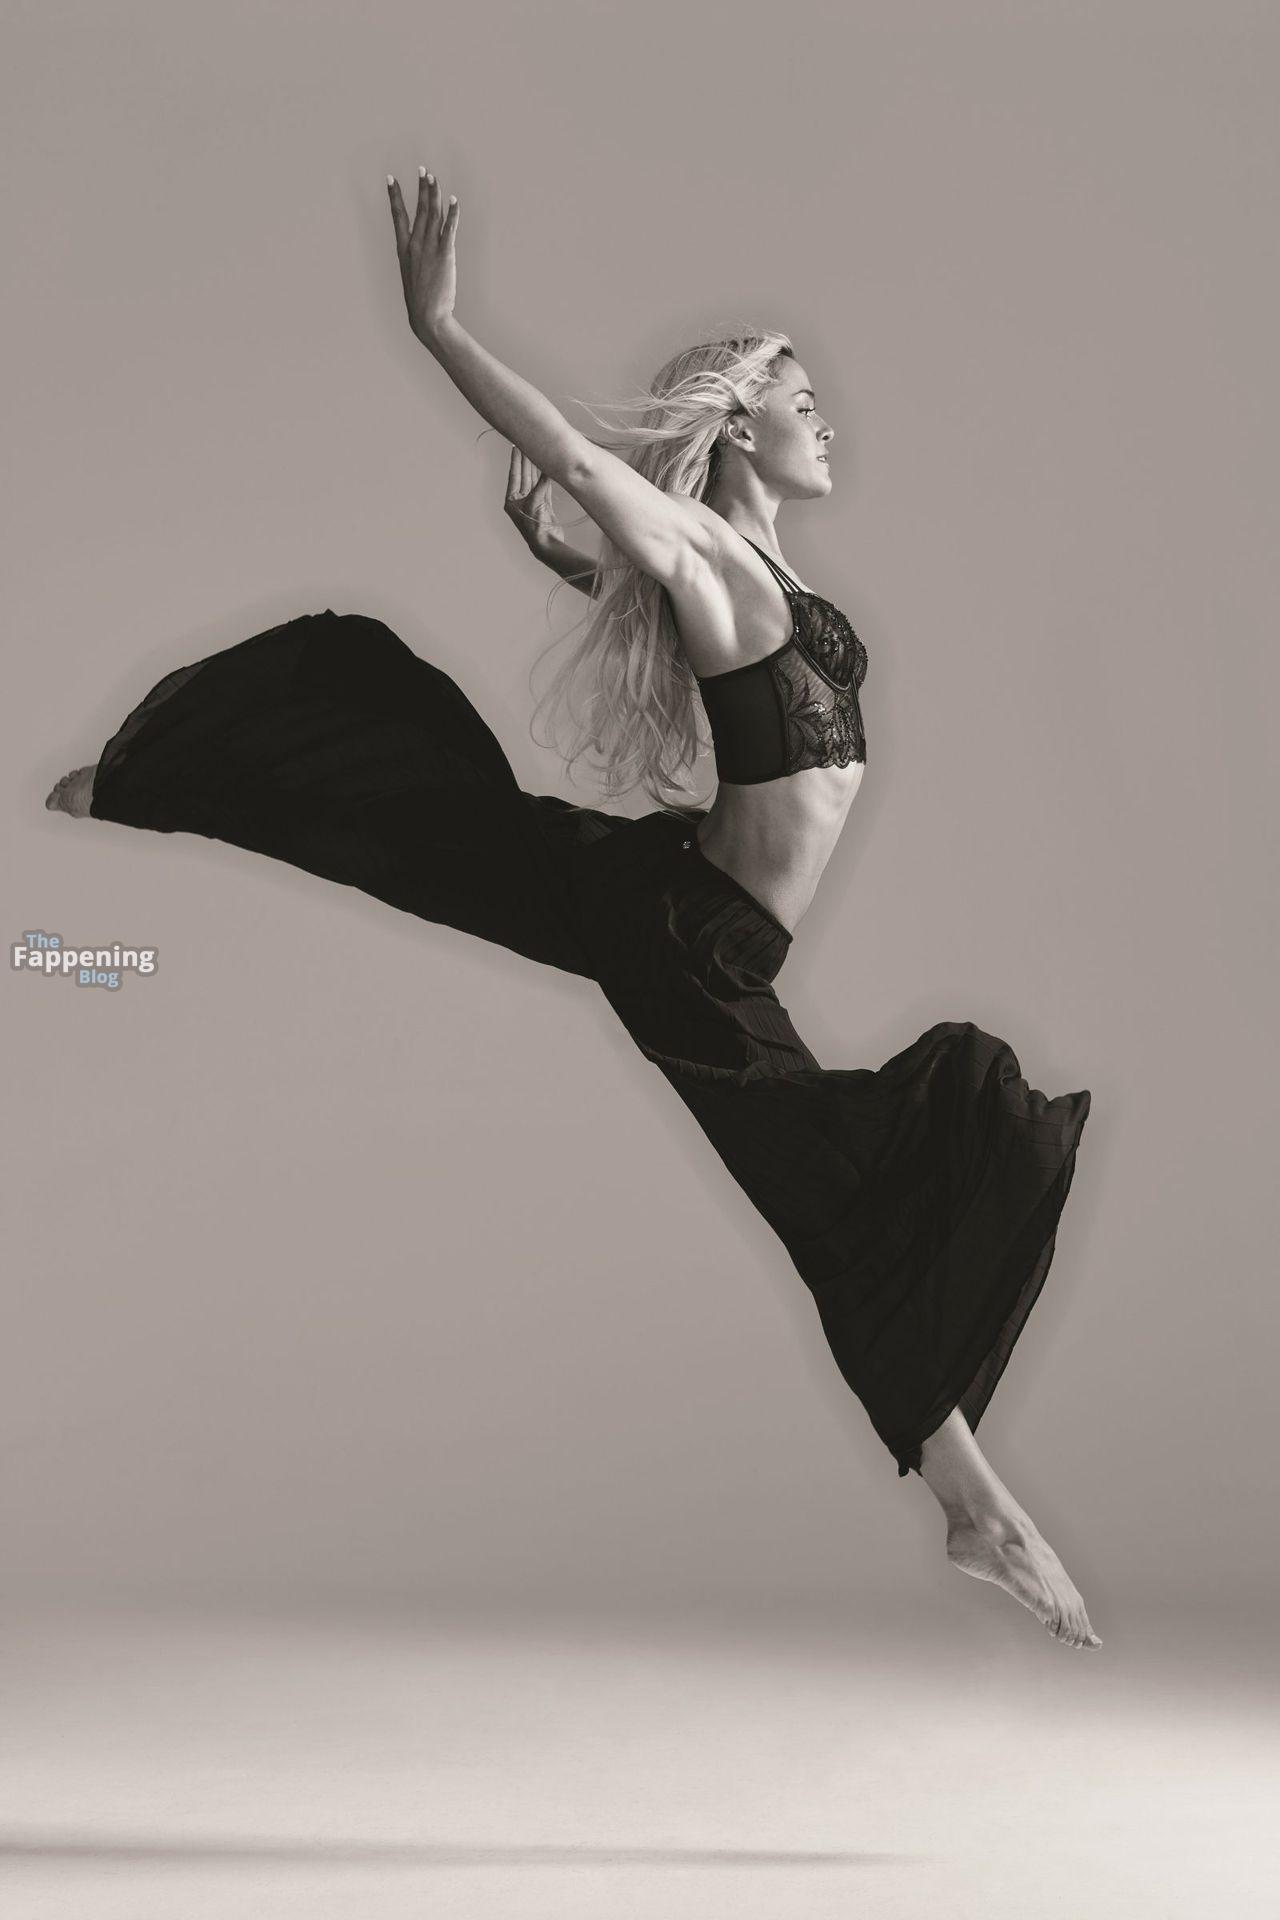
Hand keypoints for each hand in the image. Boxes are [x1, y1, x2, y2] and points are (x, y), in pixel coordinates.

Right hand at [386, 167, 458, 347]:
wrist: (428, 317)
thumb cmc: (421, 300)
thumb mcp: (412, 275)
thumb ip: (417, 258)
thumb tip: (423, 250)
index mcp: (404, 249)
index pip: (398, 216)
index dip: (395, 196)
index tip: (390, 179)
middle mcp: (415, 245)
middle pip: (419, 210)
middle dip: (421, 188)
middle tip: (423, 170)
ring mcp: (429, 249)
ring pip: (433, 214)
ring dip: (434, 194)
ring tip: (434, 178)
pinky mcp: (445, 255)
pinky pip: (449, 229)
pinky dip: (452, 213)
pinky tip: (453, 200)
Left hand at [503, 446, 560, 550]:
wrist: (545, 543)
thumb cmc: (534, 527)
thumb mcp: (535, 503)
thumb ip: (541, 485)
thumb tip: (548, 470)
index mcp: (511, 500)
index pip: (514, 476)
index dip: (515, 461)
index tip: (515, 447)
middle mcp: (520, 500)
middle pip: (523, 476)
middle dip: (526, 461)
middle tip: (527, 446)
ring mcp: (532, 502)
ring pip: (533, 481)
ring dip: (535, 468)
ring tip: (537, 454)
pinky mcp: (543, 505)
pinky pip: (543, 487)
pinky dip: (544, 478)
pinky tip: (545, 469)